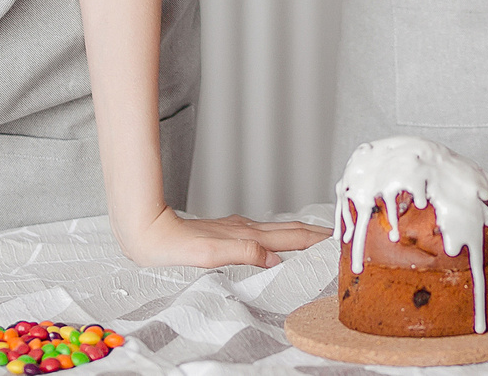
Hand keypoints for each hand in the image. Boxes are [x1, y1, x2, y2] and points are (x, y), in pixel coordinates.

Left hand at [117, 205, 326, 269]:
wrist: (150, 231)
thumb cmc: (174, 245)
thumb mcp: (211, 255)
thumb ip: (245, 252)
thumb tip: (275, 258)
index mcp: (246, 235)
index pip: (291, 236)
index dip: (316, 239)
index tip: (336, 242)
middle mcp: (245, 229)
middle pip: (290, 230)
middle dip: (315, 234)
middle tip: (336, 238)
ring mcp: (237, 228)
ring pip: (278, 230)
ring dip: (300, 234)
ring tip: (315, 239)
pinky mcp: (227, 232)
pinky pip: (264, 233)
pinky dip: (280, 236)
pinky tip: (276, 241)